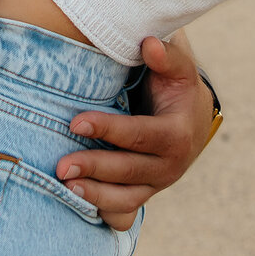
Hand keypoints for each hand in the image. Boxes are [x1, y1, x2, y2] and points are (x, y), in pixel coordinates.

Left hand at [55, 35, 217, 230]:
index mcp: (177, 133)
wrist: (193, 117)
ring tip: (64, 187)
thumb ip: (166, 56)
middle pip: (129, 171)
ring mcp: (157, 183)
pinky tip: (75, 204)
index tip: (76, 122)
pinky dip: (102, 211)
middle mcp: (170, 164)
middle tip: (61, 166)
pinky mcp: (145, 192)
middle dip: (94, 168)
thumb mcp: (179, 68)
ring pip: (126, 198)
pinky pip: (124, 210)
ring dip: (95, 195)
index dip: (108, 130)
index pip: (140, 135)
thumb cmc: (177, 86)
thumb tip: (148, 44)